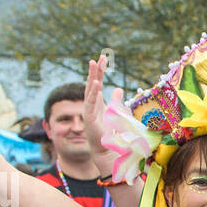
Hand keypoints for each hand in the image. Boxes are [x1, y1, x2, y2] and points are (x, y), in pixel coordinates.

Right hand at [84, 54, 114, 171]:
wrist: (105, 149)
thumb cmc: (109, 133)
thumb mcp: (115, 112)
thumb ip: (116, 101)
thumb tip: (118, 88)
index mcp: (97, 102)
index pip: (97, 83)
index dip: (99, 71)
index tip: (103, 59)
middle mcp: (90, 104)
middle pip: (92, 83)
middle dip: (95, 70)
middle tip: (99, 57)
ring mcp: (88, 111)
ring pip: (89, 91)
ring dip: (92, 77)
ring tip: (94, 64)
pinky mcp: (89, 119)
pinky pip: (90, 103)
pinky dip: (93, 93)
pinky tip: (96, 83)